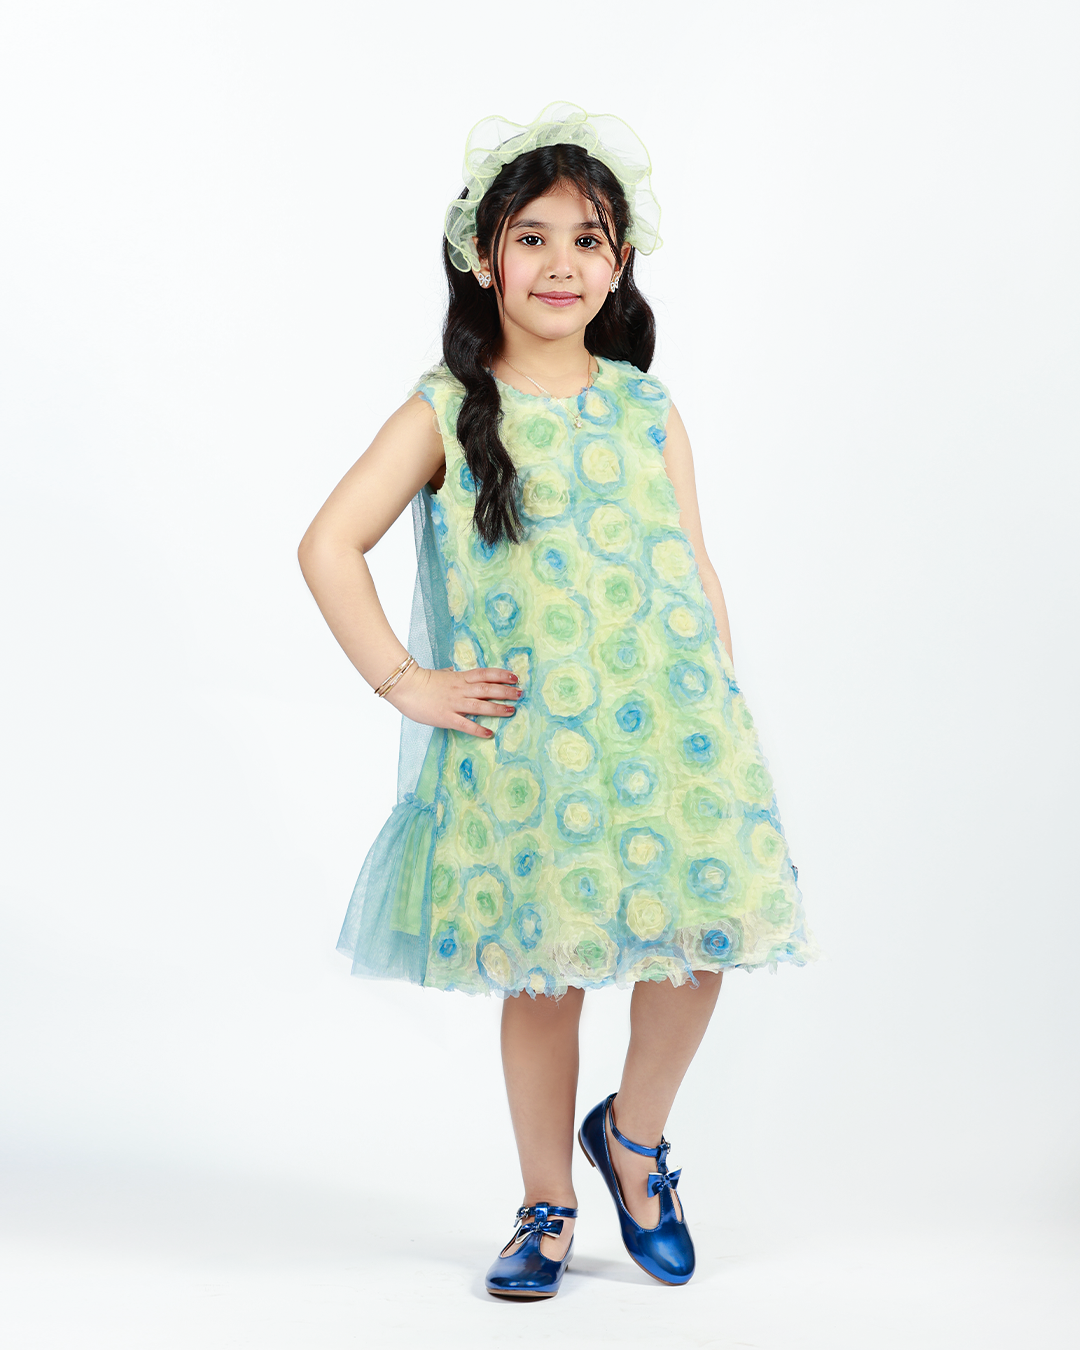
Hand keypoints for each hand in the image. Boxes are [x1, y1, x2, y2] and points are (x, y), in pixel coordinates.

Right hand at [384, 664, 521, 737]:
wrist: (404, 687)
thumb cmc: (420, 681)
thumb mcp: (439, 674)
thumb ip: (449, 674)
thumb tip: (452, 671)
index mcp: (459, 678)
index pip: (485, 674)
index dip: (501, 674)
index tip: (515, 676)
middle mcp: (460, 689)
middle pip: (488, 689)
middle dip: (506, 691)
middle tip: (521, 694)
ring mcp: (454, 703)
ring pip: (480, 705)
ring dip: (498, 708)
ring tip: (512, 711)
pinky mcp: (446, 717)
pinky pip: (465, 724)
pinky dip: (478, 729)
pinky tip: (489, 733)